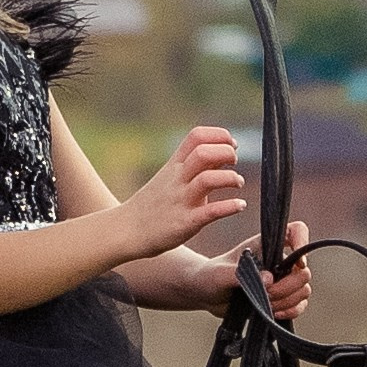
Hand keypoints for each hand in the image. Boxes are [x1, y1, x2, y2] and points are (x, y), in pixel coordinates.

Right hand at [115, 126, 245, 259]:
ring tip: (238, 183)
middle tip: (234, 162)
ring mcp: (181, 200)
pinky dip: (230, 207)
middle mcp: (177, 179)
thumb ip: (195, 165)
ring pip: (208, 180)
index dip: (219, 135)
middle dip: (226, 153)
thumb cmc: (152, 204)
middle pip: (203, 153)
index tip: (232, 144)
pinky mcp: (185, 222)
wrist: (126, 231)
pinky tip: (240, 205)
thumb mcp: (169, 177)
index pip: (196, 136)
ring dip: (230, 178)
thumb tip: (224, 153)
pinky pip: (211, 212)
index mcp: (174, 165)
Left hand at [197, 221, 312, 320]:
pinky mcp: (281, 299)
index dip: (303, 242)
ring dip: (288, 300)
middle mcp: (278, 260)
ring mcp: (282, 280)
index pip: (296, 231)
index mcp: (266, 244)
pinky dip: (291, 311)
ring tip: (266, 304)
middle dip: (288, 286)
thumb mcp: (220, 273)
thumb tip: (268, 279)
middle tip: (267, 293)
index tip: (297, 263)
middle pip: (303, 270)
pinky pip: (300, 305)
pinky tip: (274, 313)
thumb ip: (240, 274)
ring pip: (304, 289)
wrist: (206, 294)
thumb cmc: (211, 276)